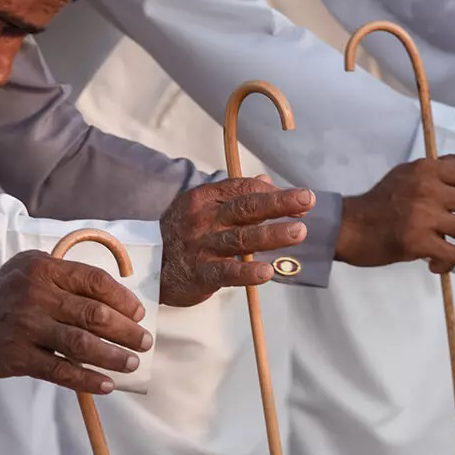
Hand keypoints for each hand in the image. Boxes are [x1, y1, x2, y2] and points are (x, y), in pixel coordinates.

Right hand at [0, 251, 152, 394]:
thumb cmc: (13, 292)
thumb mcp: (36, 268)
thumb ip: (72, 277)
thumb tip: (121, 300)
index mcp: (46, 270)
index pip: (95, 282)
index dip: (123, 299)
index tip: (139, 313)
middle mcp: (36, 296)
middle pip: (94, 315)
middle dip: (127, 331)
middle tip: (144, 342)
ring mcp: (26, 327)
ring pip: (81, 344)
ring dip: (113, 356)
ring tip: (132, 363)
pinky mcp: (17, 356)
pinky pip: (59, 370)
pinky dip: (86, 379)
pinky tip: (106, 384)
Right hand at [160, 178, 314, 306]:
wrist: (146, 265)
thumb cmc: (184, 233)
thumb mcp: (203, 207)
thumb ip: (235, 195)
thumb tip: (267, 179)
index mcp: (205, 198)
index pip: (244, 189)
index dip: (274, 192)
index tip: (302, 200)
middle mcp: (204, 219)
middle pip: (246, 208)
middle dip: (279, 203)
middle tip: (307, 200)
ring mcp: (202, 247)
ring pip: (241, 238)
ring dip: (272, 235)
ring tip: (299, 232)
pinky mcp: (201, 274)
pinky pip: (227, 273)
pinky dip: (248, 273)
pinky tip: (269, 272)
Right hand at [336, 149, 454, 274]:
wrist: (350, 227)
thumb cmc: (382, 201)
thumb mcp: (412, 174)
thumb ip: (446, 166)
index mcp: (429, 169)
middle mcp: (429, 188)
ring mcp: (423, 215)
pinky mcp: (416, 240)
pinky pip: (451, 254)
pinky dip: (448, 264)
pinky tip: (436, 263)